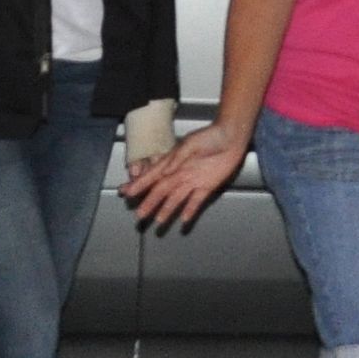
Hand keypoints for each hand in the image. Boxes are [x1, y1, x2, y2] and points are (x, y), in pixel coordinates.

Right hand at [120, 122, 246, 231]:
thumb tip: (165, 172)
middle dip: (149, 202)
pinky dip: (189, 210)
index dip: (140, 184)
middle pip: (161, 191)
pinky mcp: (207, 185)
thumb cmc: (210, 136)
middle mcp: (180, 173)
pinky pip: (196, 201)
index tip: (128, 192)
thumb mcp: (190, 144)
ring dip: (166, 209)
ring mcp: (193, 180)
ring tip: (157, 221)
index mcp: (173, 161)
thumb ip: (177, 158)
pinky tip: (183, 220)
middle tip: (139, 214)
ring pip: (175, 198)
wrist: (230, 137)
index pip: (153, 175)